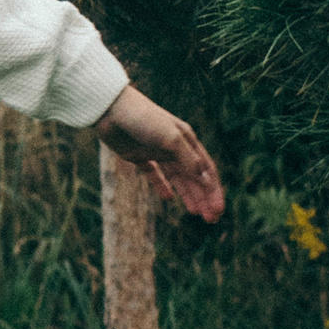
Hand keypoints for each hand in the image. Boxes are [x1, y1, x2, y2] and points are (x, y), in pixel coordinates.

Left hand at [95, 87, 223, 222]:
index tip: (217, 211)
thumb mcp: (169, 138)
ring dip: (188, 195)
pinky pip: (153, 173)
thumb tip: (206, 180)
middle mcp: (174, 146)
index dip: (213, 191)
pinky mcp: (138, 155)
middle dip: (204, 198)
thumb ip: (187, 159)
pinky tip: (168, 198)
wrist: (110, 108)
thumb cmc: (143, 118)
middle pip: (194, 177)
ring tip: (195, 212)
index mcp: (187, 140)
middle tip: (211, 220)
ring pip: (177, 177)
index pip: (206, 170)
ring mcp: (156, 151)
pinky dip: (162, 185)